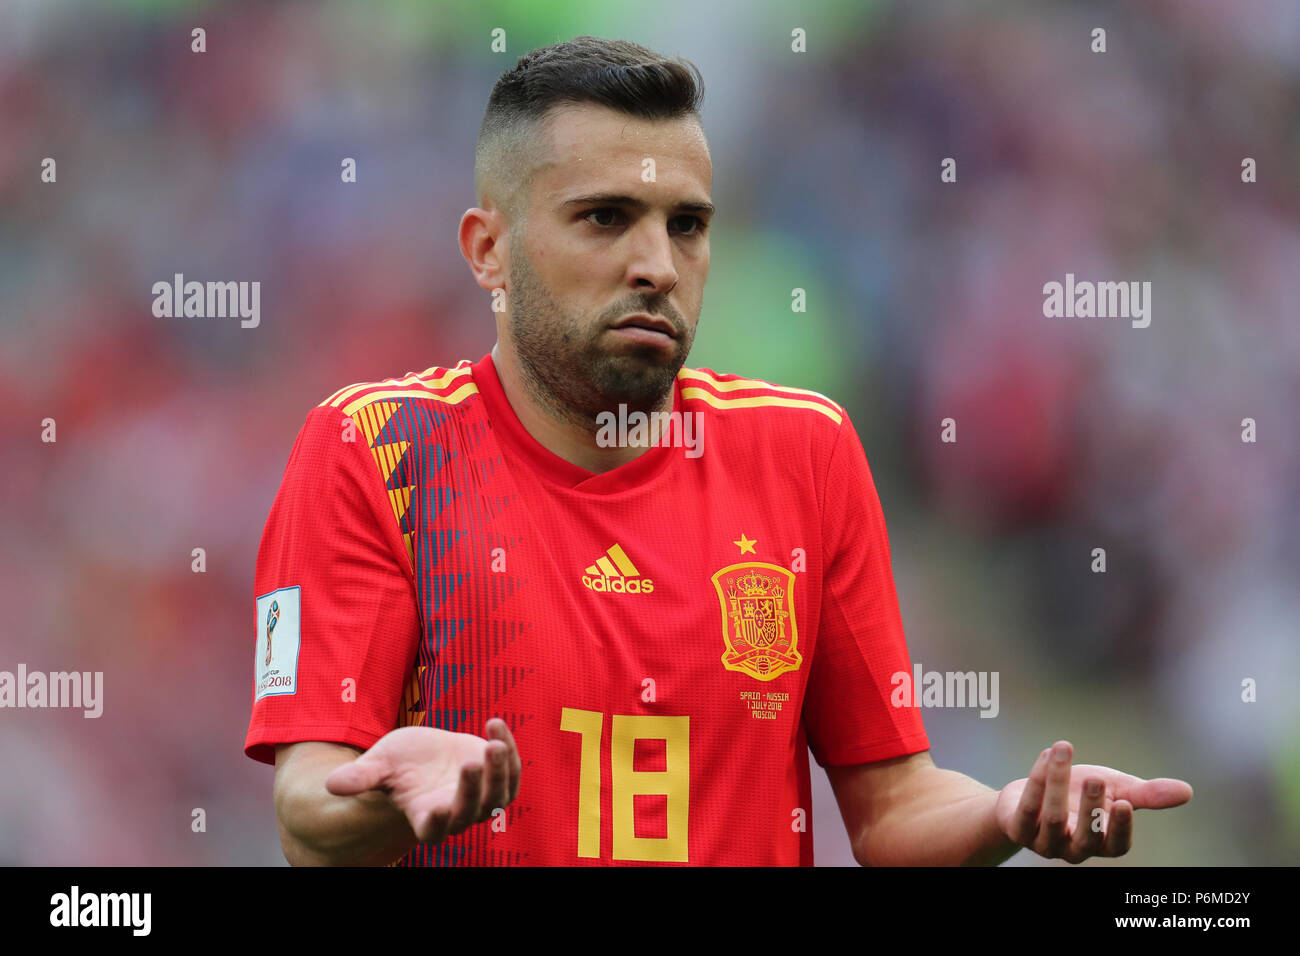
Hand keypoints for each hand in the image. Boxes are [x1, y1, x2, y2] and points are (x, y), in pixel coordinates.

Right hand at [324, 719, 521, 843]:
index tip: (435, 809)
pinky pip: (511, 769)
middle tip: (470, 761)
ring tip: (493, 742)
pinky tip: (494, 724)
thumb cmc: (399, 764)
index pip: (433, 831)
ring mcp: (482, 799)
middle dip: (472, 788)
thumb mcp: (380, 764)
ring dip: (499, 770)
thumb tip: (331, 784)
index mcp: (425, 816)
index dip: (436, 823)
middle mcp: (457, 814)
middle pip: (470, 812)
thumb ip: (362, 776)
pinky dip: (507, 747)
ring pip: (499, 795)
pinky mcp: (500, 779)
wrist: (427, 755)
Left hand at [994, 740, 1191, 862]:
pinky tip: (1046, 755)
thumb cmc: (1078, 794)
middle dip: (1090, 806)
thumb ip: (1146, 794)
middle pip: (1084, 836)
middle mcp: (1073, 848)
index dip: (1120, 828)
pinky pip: (1026, 807)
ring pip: (1051, 817)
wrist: (1028, 795)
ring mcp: (1043, 842)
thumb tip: (1187, 791)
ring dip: (1057, 781)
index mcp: (1101, 842)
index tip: (1124, 803)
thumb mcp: (1113, 789)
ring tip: (1064, 748)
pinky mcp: (1018, 828)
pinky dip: (1036, 779)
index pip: (1115, 845)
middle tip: (1096, 778)